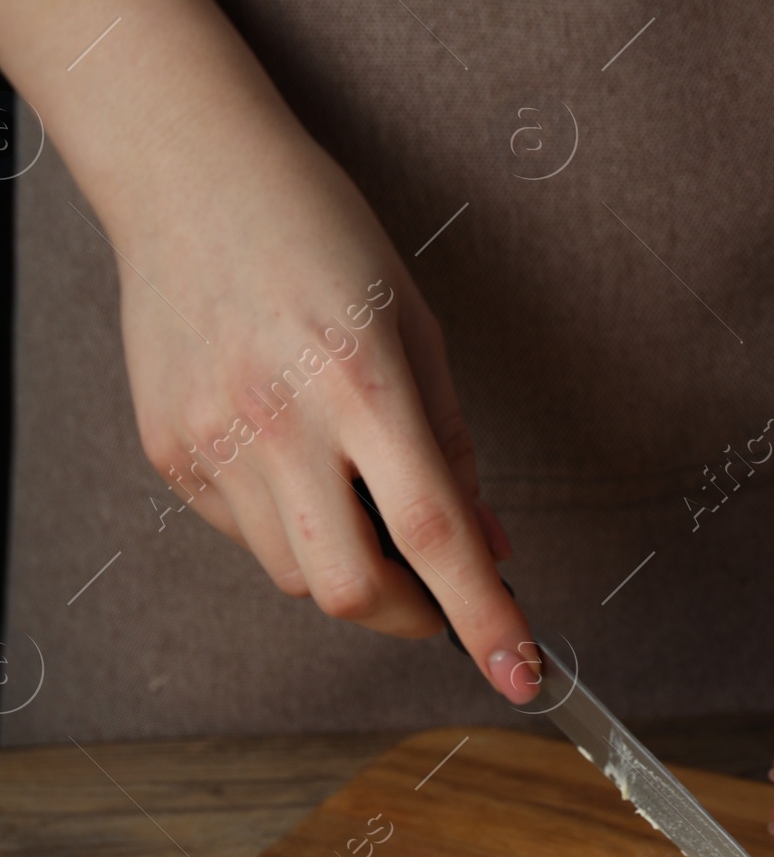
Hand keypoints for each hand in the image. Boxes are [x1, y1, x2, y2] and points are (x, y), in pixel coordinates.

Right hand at [110, 102, 539, 702]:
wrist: (193, 180)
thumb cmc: (321, 238)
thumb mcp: (415, 327)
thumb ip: (453, 447)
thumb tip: (492, 547)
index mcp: (362, 380)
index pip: (436, 534)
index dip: (486, 618)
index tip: (523, 675)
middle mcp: (280, 420)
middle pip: (353, 588)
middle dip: (413, 617)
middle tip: (441, 592)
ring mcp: (213, 441)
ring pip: (295, 575)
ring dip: (350, 569)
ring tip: (359, 497)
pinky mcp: (168, 452)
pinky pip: (244, 536)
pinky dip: (289, 528)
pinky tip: (295, 462)